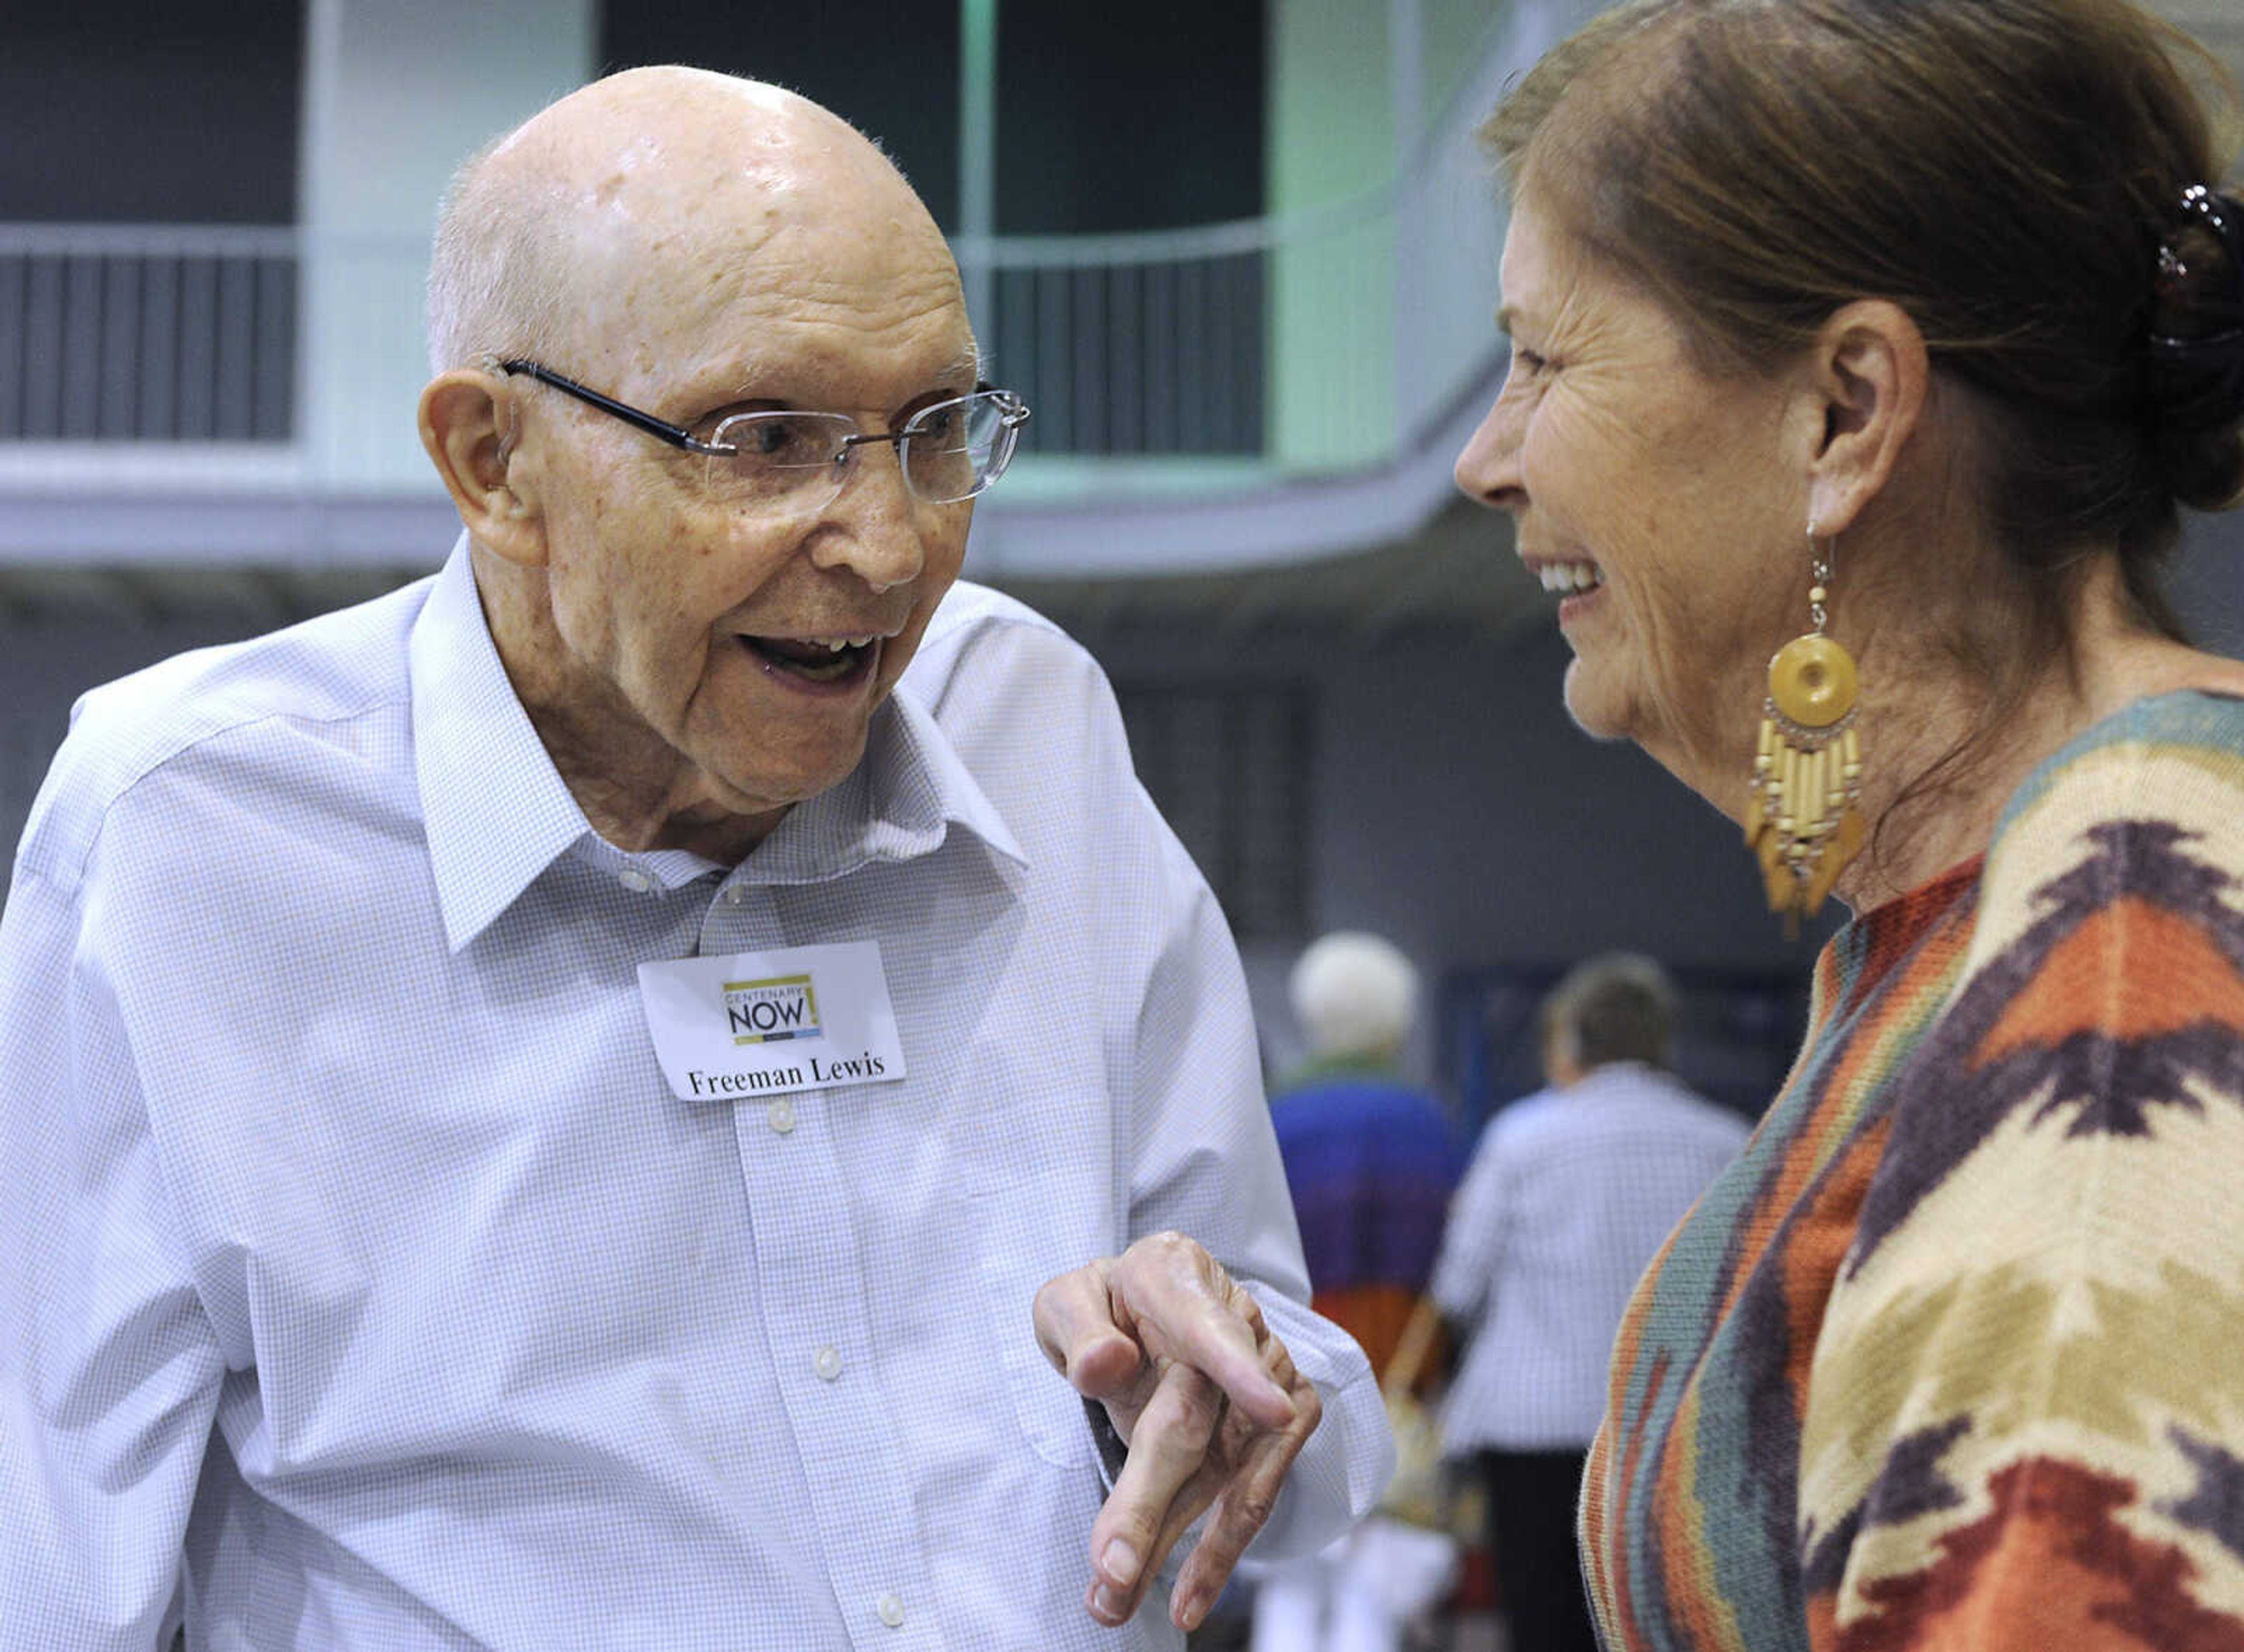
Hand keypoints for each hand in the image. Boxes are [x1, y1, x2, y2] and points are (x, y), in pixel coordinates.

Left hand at [1033, 1230, 1322, 1633]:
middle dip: (1153, 1502)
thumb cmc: (1105, 1311)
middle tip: (1114, 1570)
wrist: (1145, 1315)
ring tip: (1120, 1599)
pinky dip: (1218, 1550)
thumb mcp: (1067, 1304)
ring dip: (1180, 1546)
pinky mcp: (1282, 1421)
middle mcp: (1236, 1319)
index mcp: (1175, 1275)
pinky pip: (1252, 1492)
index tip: (1272, 1410)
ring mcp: (1269, 1371)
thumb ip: (1080, 1328)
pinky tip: (1187, 1592)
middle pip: (1196, 1421)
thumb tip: (1107, 1365)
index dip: (1242, 1369)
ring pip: (1228, 1473)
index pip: (1210, 1325)